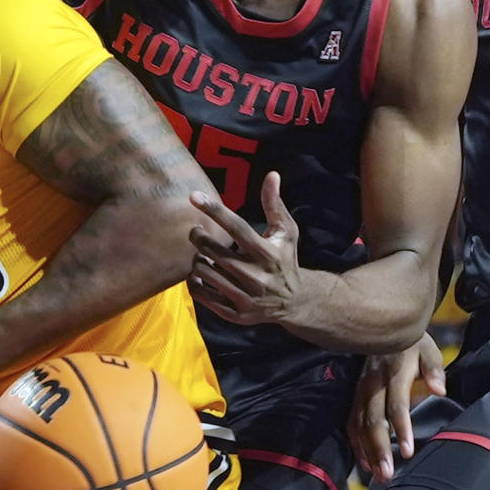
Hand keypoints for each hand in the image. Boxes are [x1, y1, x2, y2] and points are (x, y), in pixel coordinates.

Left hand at [187, 173, 301, 325]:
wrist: (295, 302)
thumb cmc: (285, 259)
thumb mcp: (286, 231)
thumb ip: (275, 204)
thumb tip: (272, 174)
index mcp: (268, 253)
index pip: (236, 227)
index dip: (214, 210)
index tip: (193, 196)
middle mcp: (257, 277)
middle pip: (212, 250)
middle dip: (198, 237)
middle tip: (197, 233)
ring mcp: (246, 298)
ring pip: (203, 271)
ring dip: (197, 259)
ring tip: (202, 255)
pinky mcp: (236, 314)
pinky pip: (201, 295)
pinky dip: (195, 282)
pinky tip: (201, 275)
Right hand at [348, 332, 445, 483]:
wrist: (384, 324)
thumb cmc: (413, 340)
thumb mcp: (428, 347)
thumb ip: (433, 368)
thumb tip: (440, 389)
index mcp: (394, 370)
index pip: (396, 403)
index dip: (401, 428)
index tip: (407, 452)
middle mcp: (373, 381)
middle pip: (374, 418)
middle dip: (379, 447)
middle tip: (386, 475)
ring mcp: (361, 387)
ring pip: (360, 421)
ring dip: (366, 449)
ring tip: (376, 474)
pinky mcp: (355, 392)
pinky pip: (351, 418)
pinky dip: (355, 440)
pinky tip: (362, 459)